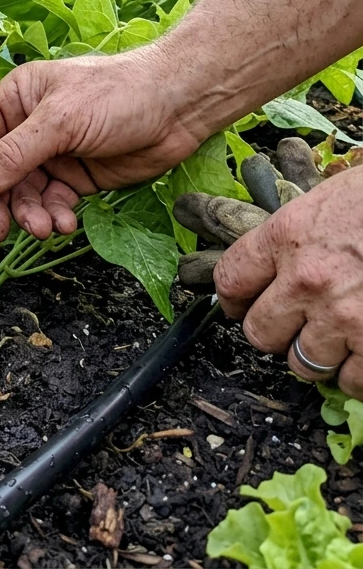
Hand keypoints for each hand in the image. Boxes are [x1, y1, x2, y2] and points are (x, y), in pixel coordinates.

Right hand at [0, 48, 206, 240]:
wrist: (180, 106)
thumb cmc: (119, 94)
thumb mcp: (59, 122)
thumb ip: (14, 155)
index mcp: (17, 99)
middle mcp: (30, 127)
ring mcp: (55, 154)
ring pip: (25, 193)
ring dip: (29, 214)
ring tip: (44, 228)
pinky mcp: (78, 177)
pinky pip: (53, 202)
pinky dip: (54, 216)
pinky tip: (64, 223)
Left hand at [216, 164, 362, 397]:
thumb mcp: (332, 198)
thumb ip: (299, 232)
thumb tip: (281, 255)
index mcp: (287, 237)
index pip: (231, 280)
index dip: (234, 300)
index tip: (240, 306)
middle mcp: (307, 280)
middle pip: (260, 332)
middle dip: (274, 333)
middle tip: (293, 327)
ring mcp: (344, 316)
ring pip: (304, 363)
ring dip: (317, 357)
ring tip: (334, 341)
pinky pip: (353, 381)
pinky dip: (356, 376)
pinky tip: (362, 357)